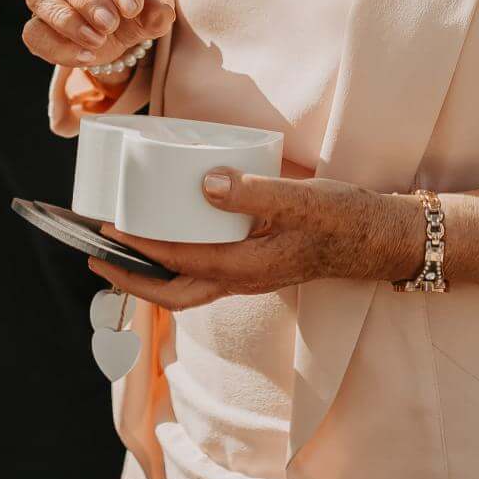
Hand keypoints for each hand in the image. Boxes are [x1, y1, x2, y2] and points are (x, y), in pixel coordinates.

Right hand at [20, 0, 171, 73]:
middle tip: (110, 24)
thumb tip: (158, 13)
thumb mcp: (155, 7)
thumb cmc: (135, 5)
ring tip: (97, 41)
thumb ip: (158, 10)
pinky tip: (85, 57)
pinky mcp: (38, 22)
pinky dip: (55, 47)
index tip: (132, 8)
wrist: (119, 26)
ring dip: (66, 21)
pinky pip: (33, 32)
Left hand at [90, 170, 419, 312]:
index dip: (139, 248)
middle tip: (94, 257)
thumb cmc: (347, 220)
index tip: (108, 230)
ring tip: (120, 253)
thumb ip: (256, 192)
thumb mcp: (304, 199)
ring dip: (150, 276)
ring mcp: (250, 276)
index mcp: (248, 267)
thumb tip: (206, 184)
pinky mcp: (258, 265)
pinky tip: (172, 241)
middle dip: (130, 279)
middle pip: (173, 294)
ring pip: (187, 288)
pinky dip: (178, 264)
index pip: (179, 262)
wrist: (383, 239)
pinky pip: (205, 274)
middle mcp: (243, 279)